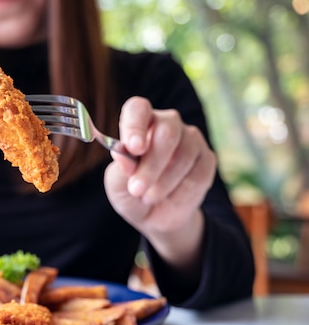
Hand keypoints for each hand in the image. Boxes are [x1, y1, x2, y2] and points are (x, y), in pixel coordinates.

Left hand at [104, 97, 215, 271]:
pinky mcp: (206, 159)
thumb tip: (123, 155)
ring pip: (183, 155)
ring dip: (162, 183)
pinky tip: (168, 197)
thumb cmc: (130, 191)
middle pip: (166, 132)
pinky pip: (198, 173)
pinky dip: (180, 192)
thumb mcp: (117, 184)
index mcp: (139, 122)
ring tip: (148, 197)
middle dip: (151, 165)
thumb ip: (120, 168)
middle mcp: (167, 123)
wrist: (154, 216)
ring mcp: (190, 139)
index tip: (133, 148)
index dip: (135, 126)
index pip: (138, 109)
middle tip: (136, 189)